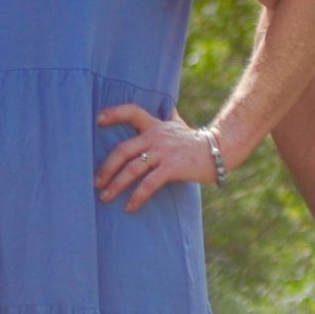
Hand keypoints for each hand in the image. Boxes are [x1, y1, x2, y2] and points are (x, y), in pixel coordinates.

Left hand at [92, 102, 218, 212]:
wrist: (219, 151)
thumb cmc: (196, 140)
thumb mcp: (180, 124)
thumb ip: (170, 116)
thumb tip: (169, 106)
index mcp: (155, 125)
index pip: (132, 112)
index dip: (114, 113)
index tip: (97, 120)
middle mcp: (156, 137)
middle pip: (123, 150)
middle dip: (106, 167)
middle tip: (95, 182)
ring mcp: (163, 152)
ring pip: (132, 169)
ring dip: (116, 185)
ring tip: (105, 197)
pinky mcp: (172, 168)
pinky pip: (149, 184)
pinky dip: (137, 197)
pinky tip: (129, 207)